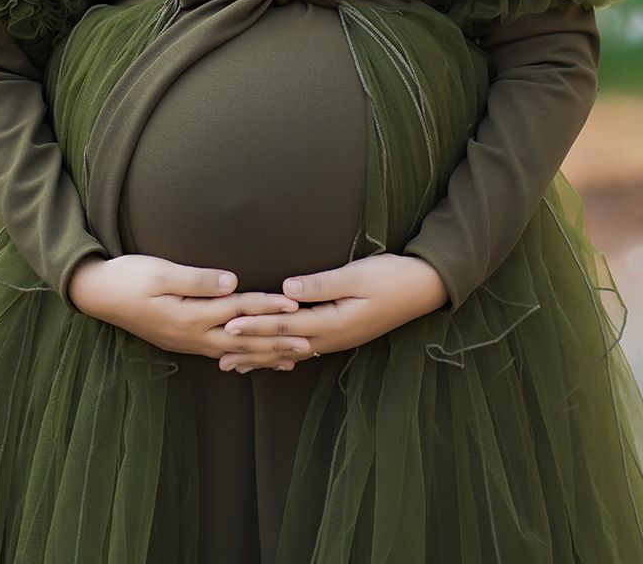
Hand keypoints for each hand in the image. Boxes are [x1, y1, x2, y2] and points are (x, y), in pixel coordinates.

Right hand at [68, 254, 309, 365]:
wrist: (99, 294)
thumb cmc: (129, 277)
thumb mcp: (160, 272)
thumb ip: (197, 280)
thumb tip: (231, 283)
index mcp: (190, 315)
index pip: (239, 310)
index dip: (268, 306)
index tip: (295, 305)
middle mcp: (193, 335)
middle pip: (244, 339)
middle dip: (278, 340)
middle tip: (311, 342)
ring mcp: (189, 342)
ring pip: (236, 352)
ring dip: (267, 354)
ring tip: (295, 357)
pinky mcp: (184, 340)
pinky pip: (222, 354)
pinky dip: (245, 358)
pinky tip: (256, 360)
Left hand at [218, 253, 448, 371]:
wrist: (424, 288)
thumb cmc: (391, 277)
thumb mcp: (357, 276)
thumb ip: (320, 285)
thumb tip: (285, 290)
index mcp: (332, 323)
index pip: (284, 327)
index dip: (254, 326)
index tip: (226, 326)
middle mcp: (331, 337)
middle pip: (282, 346)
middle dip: (250, 350)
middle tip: (218, 358)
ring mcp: (337, 339)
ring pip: (291, 352)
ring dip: (262, 358)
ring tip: (235, 366)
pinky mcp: (341, 334)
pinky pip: (304, 349)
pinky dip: (282, 355)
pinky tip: (273, 360)